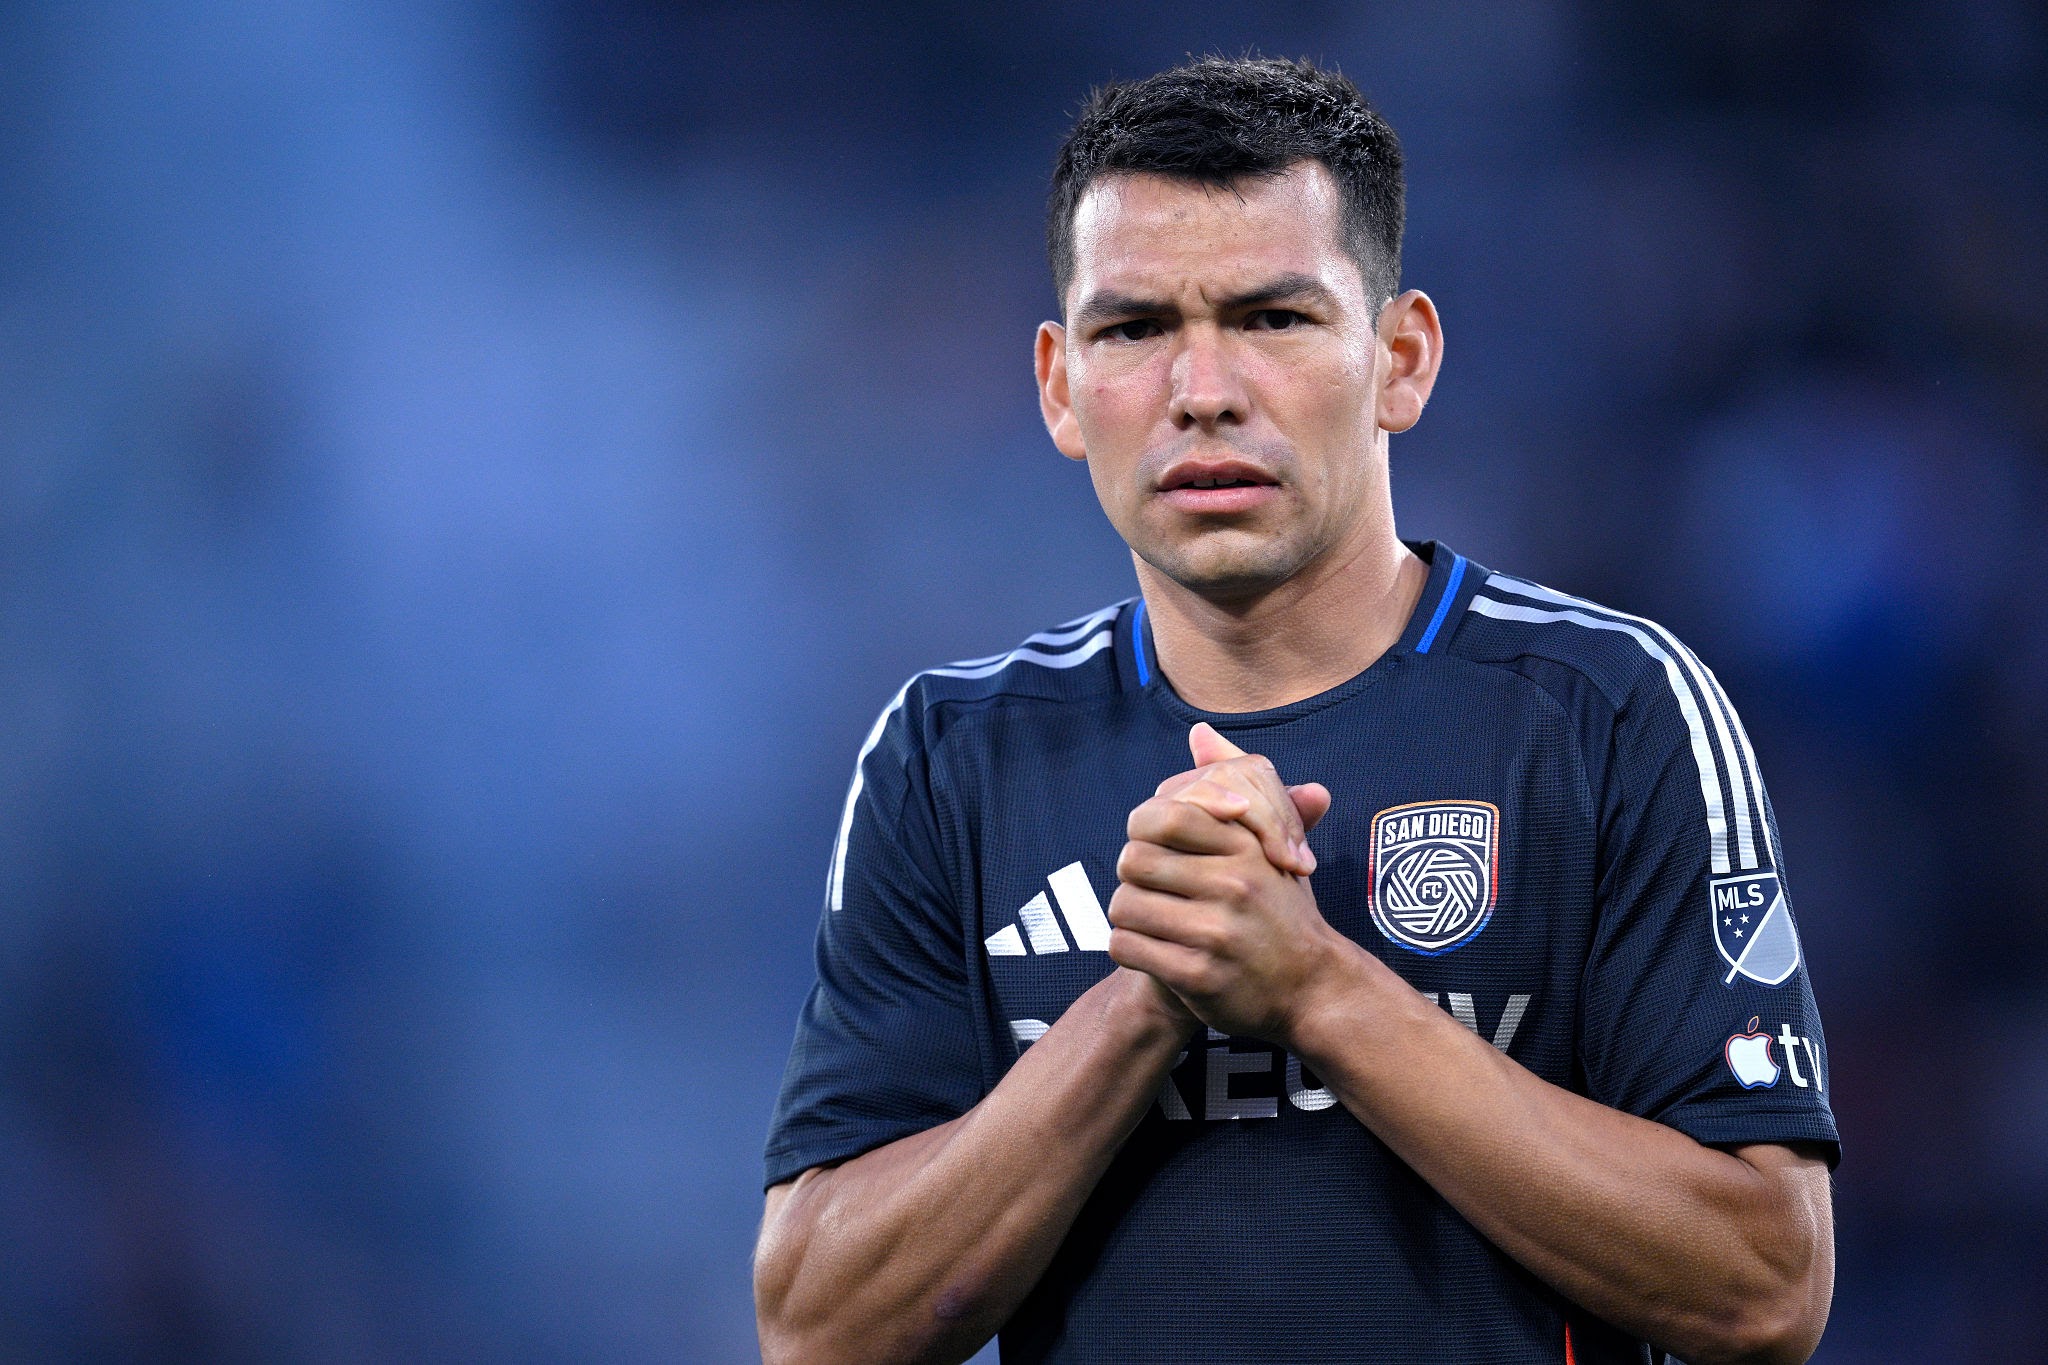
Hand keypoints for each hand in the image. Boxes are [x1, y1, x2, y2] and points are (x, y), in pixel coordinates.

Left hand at [1107, 726, 1352, 1043]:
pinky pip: (1126, 947)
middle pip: (1132, 860)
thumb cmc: (1280, 911)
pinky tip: (1152, 951)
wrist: (1313, 989)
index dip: (1144, 832)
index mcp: (1244, 847)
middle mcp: (1234, 885)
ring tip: (1151, 922)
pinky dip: (1129, 949)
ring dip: (1128, 916)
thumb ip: (1235, 787)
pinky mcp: (1199, 976)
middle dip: (1131, 877)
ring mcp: (1217, 932)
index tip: (1156, 850)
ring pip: (1123, 906)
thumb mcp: (1268, 845)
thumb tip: (1200, 733)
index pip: (1164, 817)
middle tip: (1148, 889)